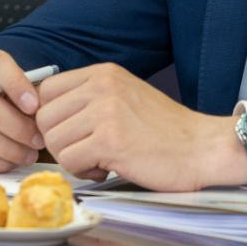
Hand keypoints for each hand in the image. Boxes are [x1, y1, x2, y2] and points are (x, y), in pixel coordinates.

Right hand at [0, 50, 45, 170]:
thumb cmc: (16, 100)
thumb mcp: (28, 91)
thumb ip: (36, 99)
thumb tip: (45, 117)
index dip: (16, 84)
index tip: (34, 106)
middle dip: (15, 127)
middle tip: (38, 141)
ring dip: (7, 149)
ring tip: (28, 156)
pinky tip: (9, 162)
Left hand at [35, 63, 246, 190]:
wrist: (203, 148)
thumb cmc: (164, 130)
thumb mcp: (124, 97)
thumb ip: (89, 99)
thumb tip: (45, 115)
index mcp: (102, 73)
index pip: (46, 91)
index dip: (51, 118)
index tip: (69, 134)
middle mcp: (101, 86)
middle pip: (44, 117)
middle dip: (59, 142)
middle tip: (86, 152)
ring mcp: (105, 111)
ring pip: (53, 140)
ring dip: (71, 159)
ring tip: (99, 161)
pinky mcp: (110, 140)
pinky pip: (69, 160)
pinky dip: (83, 172)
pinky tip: (106, 169)